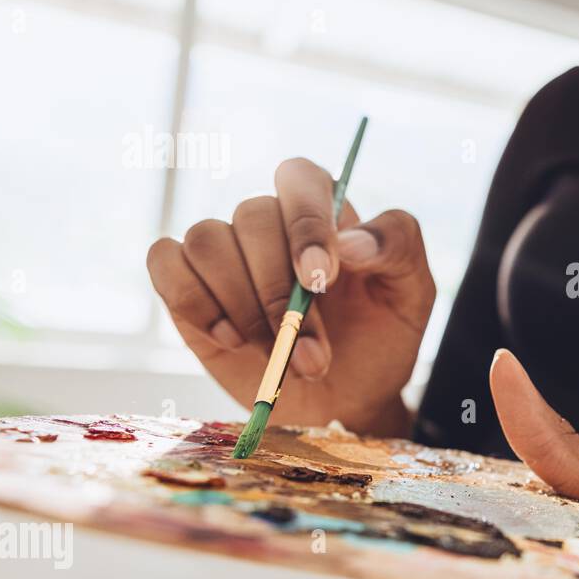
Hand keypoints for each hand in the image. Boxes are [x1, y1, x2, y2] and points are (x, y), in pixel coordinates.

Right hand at [147, 158, 434, 435]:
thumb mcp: (413, 293)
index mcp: (324, 211)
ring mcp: (226, 255)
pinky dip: (195, 301)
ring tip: (280, 357)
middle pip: (251, 217)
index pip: (300, 178)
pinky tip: (233, 339)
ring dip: (244, 308)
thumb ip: (397, 246)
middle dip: (280, 295)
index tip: (318, 279)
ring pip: (207, 241)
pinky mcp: (190, 288)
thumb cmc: (381, 339)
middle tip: (312, 357)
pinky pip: (166, 262)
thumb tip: (349, 242)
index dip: (304, 221)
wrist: (348, 400)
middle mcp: (270, 224)